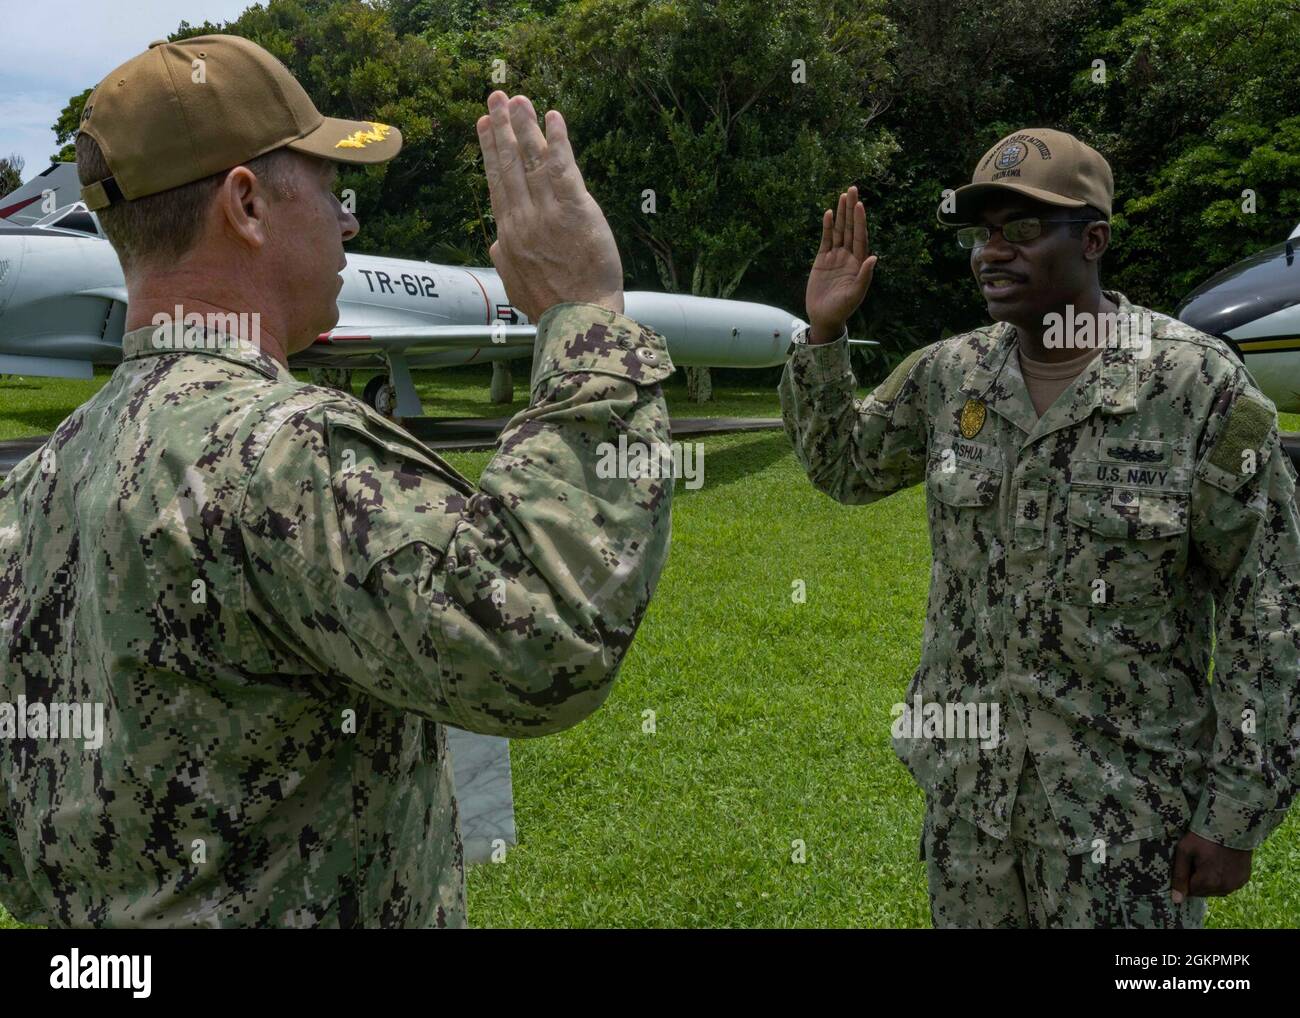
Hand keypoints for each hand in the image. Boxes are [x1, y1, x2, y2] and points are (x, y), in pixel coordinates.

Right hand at [476, 91, 622, 321]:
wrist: (579, 318)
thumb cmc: (553, 307)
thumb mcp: (516, 286)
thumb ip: (504, 260)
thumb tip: (497, 243)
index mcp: (509, 234)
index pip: (497, 183)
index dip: (489, 152)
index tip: (482, 127)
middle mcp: (523, 218)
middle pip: (508, 164)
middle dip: (500, 128)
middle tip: (494, 98)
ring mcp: (546, 212)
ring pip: (532, 160)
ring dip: (524, 126)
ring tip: (518, 98)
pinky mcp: (574, 210)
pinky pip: (563, 168)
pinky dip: (558, 141)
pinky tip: (553, 117)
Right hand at [805, 184, 876, 343]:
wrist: (824, 317)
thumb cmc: (842, 309)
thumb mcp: (855, 295)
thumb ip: (864, 277)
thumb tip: (873, 258)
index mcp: (859, 263)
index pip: (860, 237)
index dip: (860, 221)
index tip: (859, 205)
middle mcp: (848, 256)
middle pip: (851, 228)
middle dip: (851, 209)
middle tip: (852, 189)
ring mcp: (835, 257)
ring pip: (839, 230)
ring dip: (841, 213)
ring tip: (842, 195)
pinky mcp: (822, 260)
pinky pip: (826, 239)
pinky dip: (828, 227)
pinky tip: (829, 214)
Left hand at [1170, 831, 1251, 901]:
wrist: (1231, 825)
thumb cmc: (1204, 836)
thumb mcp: (1185, 851)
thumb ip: (1179, 876)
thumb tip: (1176, 900)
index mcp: (1208, 882)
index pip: (1190, 891)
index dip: (1187, 878)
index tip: (1189, 863)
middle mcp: (1224, 888)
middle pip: (1204, 892)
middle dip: (1199, 880)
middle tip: (1200, 859)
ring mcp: (1236, 884)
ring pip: (1217, 890)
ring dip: (1211, 881)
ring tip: (1211, 860)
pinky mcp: (1244, 879)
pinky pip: (1229, 885)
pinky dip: (1224, 878)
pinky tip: (1222, 863)